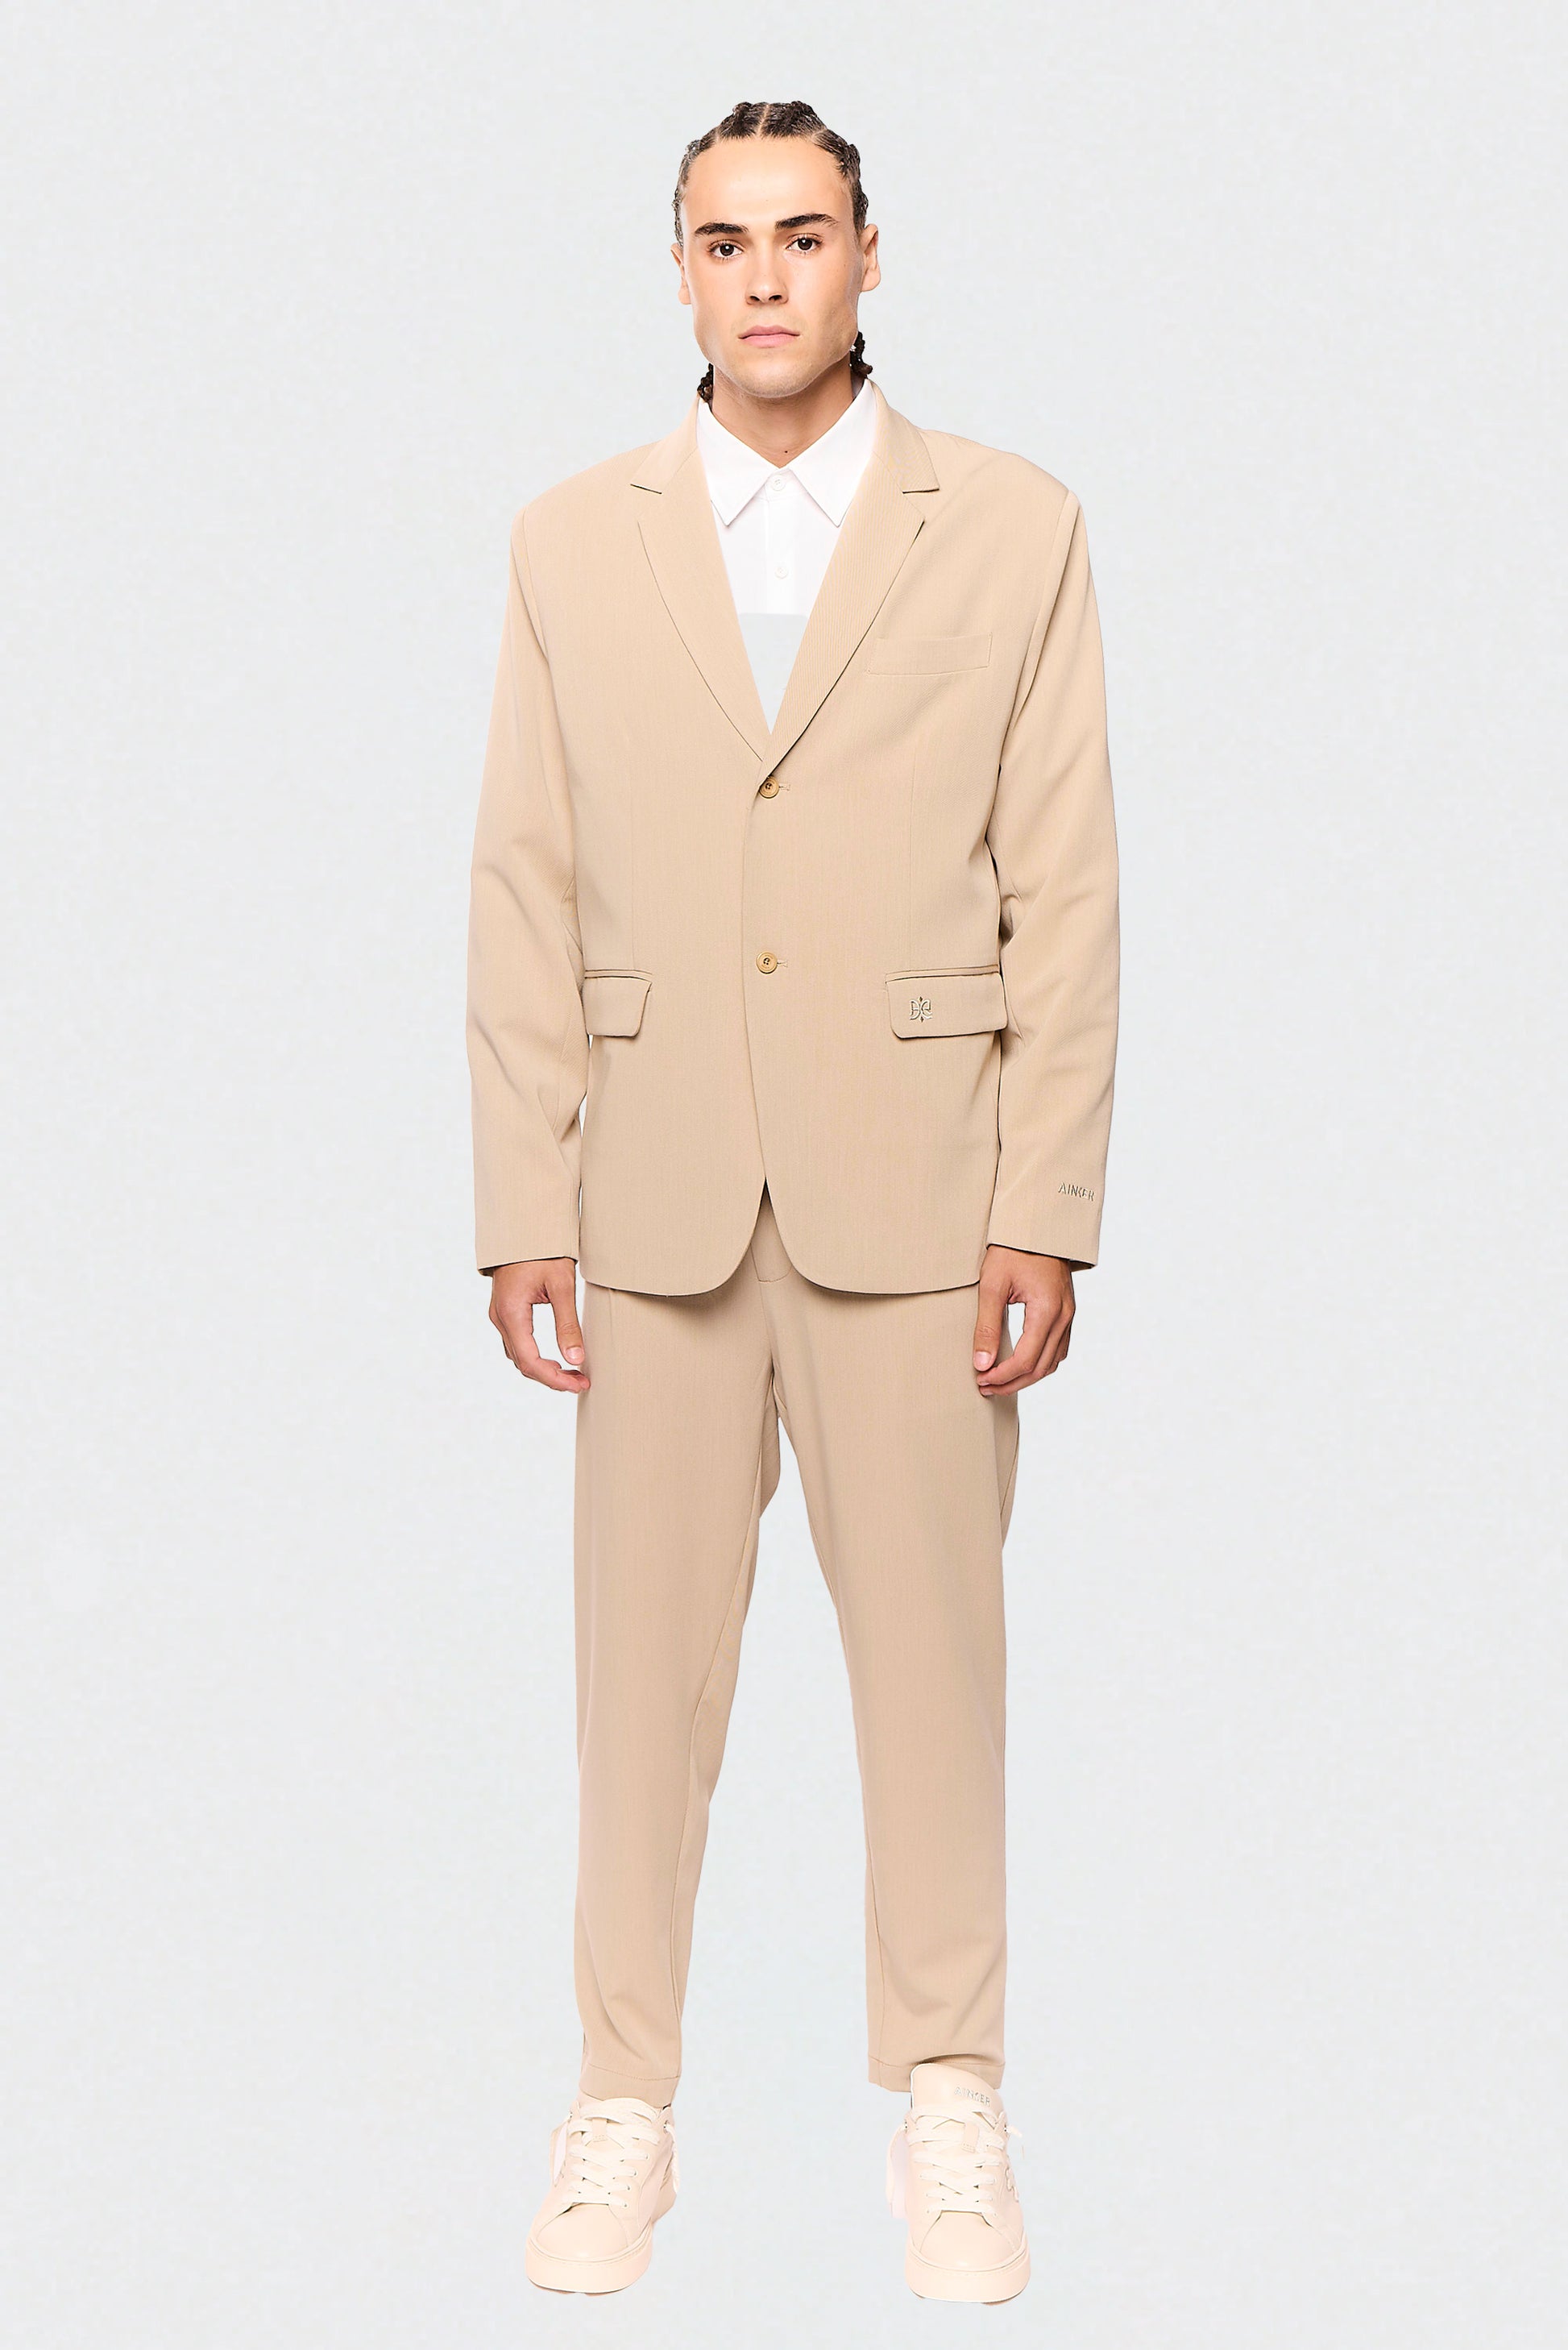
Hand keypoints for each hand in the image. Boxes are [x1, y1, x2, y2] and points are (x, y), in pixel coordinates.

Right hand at [487, 1259, 588, 1392]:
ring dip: (544, 1369)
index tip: (580, 1383)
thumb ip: (568, 1325)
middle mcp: (500, 1318)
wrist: (524, 1229)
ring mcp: (499, 1315)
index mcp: (512, 1313)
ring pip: (519, 1356)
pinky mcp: (504, 1311)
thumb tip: (576, 1359)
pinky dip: (535, 1357)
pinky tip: (555, 1358)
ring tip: (572, 1373)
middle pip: (523, 1363)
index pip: (531, 1361)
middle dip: (553, 1378)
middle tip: (581, 1382)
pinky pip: (517, 1344)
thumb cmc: (544, 1251)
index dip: (556, 1379)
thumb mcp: (562, 1285)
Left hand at [972, 1246, 1073, 1395]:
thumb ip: (986, 1326)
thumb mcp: (992, 1285)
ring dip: (1026, 1376)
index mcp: (1047, 1310)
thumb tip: (981, 1363)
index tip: (980, 1380)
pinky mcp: (1067, 1312)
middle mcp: (1064, 1316)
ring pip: (1052, 1362)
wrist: (1036, 1226)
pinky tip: (1019, 1364)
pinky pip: (1058, 1349)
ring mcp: (1069, 1315)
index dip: (1002, 1376)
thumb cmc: (1012, 1250)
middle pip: (1041, 1367)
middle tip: (985, 1386)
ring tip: (998, 1380)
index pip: (1026, 1360)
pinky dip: (1040, 1363)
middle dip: (1012, 1382)